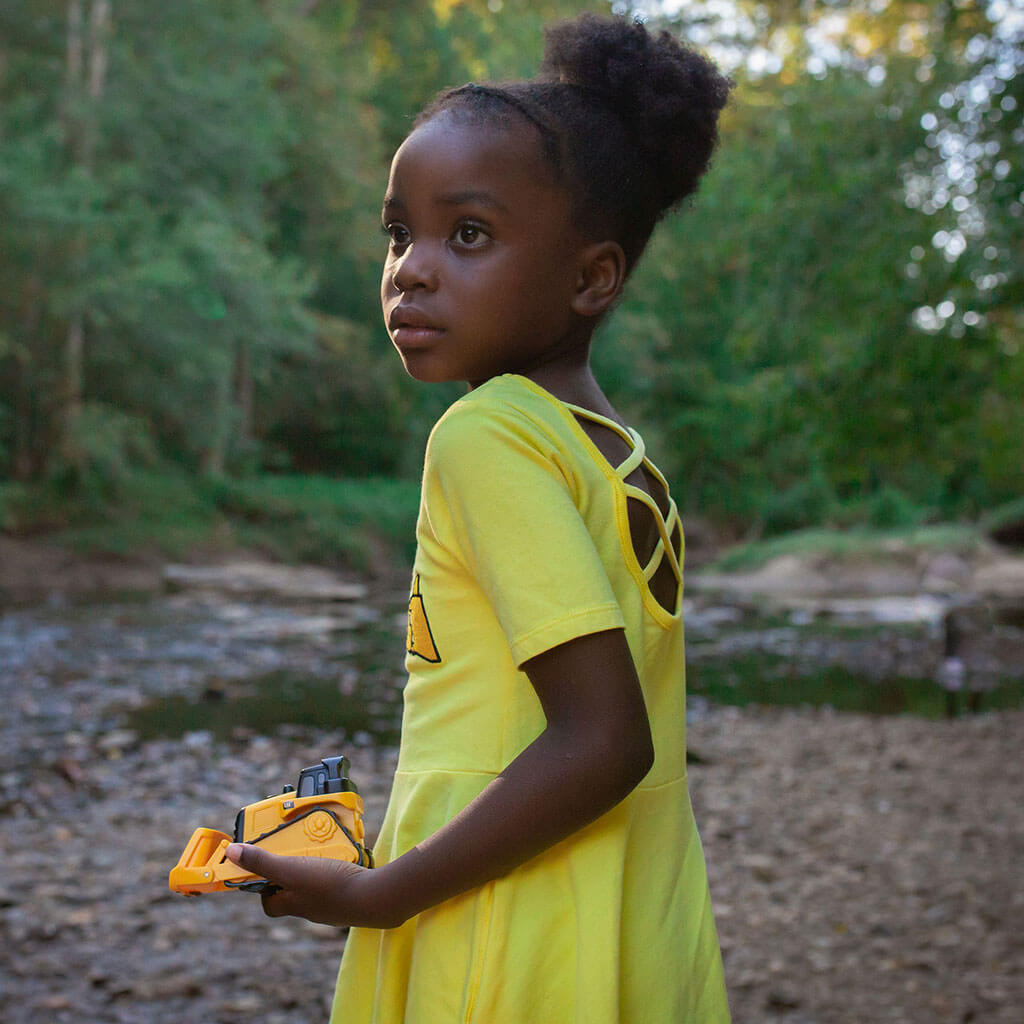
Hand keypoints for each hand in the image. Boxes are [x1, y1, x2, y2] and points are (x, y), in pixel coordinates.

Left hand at [224, 844, 402, 928]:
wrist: (374, 897)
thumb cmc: (329, 887)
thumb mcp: (290, 870)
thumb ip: (262, 862)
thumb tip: (231, 853)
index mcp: (292, 904)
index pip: (269, 902)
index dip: (263, 885)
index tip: (264, 865)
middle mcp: (309, 907)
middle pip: (292, 890)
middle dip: (292, 869)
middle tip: (296, 849)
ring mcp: (330, 902)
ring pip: (315, 883)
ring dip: (316, 864)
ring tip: (320, 846)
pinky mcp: (348, 893)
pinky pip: (337, 879)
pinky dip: (336, 865)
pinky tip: (342, 853)